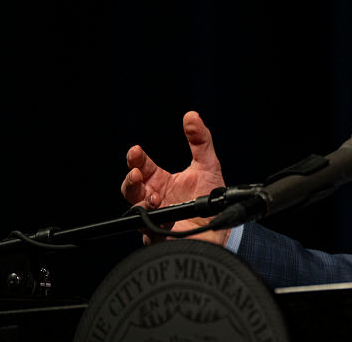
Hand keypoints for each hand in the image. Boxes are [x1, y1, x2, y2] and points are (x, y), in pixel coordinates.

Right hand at [121, 110, 229, 244]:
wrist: (221, 225)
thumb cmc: (211, 196)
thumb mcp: (208, 165)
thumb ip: (200, 140)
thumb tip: (191, 116)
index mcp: (161, 181)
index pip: (142, 167)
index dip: (136, 159)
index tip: (136, 151)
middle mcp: (154, 199)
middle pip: (131, 189)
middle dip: (130, 180)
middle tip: (136, 173)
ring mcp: (155, 218)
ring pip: (135, 211)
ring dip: (140, 202)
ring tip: (153, 196)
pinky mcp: (160, 236)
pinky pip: (150, 231)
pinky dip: (155, 223)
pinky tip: (165, 217)